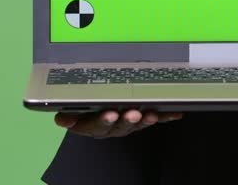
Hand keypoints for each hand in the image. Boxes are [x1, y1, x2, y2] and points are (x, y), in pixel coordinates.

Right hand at [54, 109, 183, 138]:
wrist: (92, 115)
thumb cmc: (83, 110)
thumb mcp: (71, 113)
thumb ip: (68, 116)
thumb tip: (61, 119)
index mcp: (92, 126)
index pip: (96, 125)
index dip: (103, 121)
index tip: (110, 114)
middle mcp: (111, 127)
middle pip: (119, 126)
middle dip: (127, 120)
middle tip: (133, 113)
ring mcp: (126, 125)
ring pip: (136, 124)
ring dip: (144, 120)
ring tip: (151, 115)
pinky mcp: (140, 120)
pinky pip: (153, 118)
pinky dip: (165, 116)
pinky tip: (175, 114)